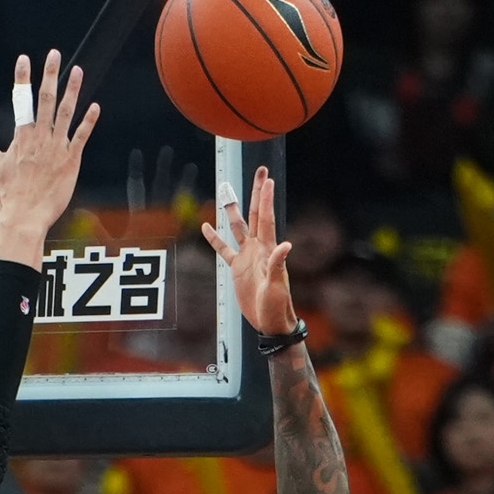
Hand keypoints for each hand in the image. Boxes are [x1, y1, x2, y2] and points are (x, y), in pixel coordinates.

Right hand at [0, 52, 99, 268]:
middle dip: (50, 74)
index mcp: (21, 136)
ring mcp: (56, 148)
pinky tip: (95, 105)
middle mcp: (39, 137)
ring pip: (66, 113)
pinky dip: (89, 121)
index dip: (22, 77)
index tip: (24, 58)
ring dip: (72, 90)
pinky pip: (81, 136)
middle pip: (45, 99)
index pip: (20, 99)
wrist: (25, 217)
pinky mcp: (71, 161)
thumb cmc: (8, 193)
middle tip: (54, 53)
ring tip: (77, 70)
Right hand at [205, 166, 295, 338]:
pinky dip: (215, 239)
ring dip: (233, 211)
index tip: (267, 180)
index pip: (266, 219)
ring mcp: (247, 256)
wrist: (270, 321)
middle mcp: (258, 248)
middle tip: (260, 172)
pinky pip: (224, 250)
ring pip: (238, 227)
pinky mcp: (237, 268)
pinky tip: (207, 226)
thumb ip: (279, 265)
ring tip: (227, 192)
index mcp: (267, 250)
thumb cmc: (277, 305)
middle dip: (257, 193)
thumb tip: (286, 244)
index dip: (266, 199)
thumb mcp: (277, 286)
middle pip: (256, 215)